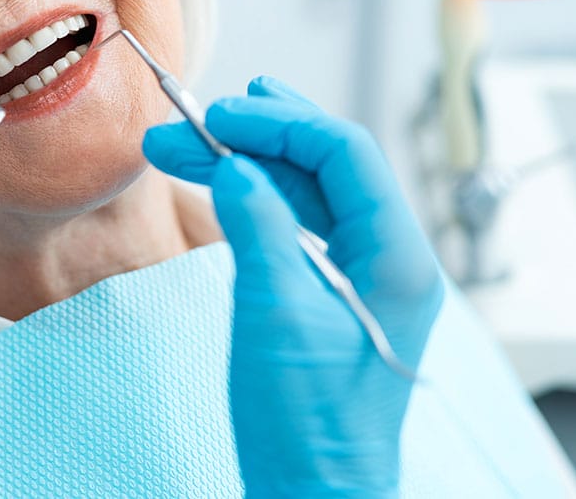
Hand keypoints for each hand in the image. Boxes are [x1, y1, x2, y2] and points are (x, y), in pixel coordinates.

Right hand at [143, 77, 443, 497]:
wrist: (311, 491)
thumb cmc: (306, 419)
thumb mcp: (275, 313)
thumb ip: (258, 226)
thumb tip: (233, 165)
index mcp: (396, 257)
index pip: (345, 155)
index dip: (280, 123)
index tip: (218, 114)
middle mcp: (386, 256)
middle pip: (323, 165)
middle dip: (255, 135)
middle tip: (192, 119)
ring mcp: (358, 273)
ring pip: (301, 191)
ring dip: (242, 164)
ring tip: (179, 145)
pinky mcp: (327, 291)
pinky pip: (291, 223)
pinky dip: (249, 198)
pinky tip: (214, 183)